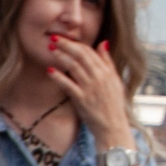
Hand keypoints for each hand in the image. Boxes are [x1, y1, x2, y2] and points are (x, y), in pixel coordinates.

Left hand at [45, 33, 135, 149]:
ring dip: (61, 56)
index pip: (90, 52)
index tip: (65, 38)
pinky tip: (49, 70)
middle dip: (66, 45)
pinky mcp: (82, 99)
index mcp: (107, 72)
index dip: (76, 43)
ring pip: (73, 66)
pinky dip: (58, 76)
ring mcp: (90, 88)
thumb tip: (103, 43)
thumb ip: (108, 62)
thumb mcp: (115, 80)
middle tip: (54, 38)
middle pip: (80, 55)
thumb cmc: (113, 105)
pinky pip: (68, 84)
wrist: (113, 127)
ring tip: (50, 49)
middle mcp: (99, 78)